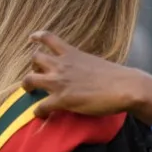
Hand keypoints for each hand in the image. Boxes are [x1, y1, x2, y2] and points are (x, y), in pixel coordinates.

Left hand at [22, 31, 151, 118]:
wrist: (125, 87)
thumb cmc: (116, 76)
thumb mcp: (95, 62)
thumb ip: (83, 64)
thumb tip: (84, 72)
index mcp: (72, 53)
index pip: (48, 38)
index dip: (37, 37)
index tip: (32, 38)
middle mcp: (62, 65)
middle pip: (35, 58)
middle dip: (33, 66)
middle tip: (38, 73)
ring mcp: (59, 82)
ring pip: (29, 79)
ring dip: (27, 85)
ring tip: (30, 91)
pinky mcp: (61, 99)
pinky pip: (40, 106)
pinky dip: (38, 111)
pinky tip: (42, 115)